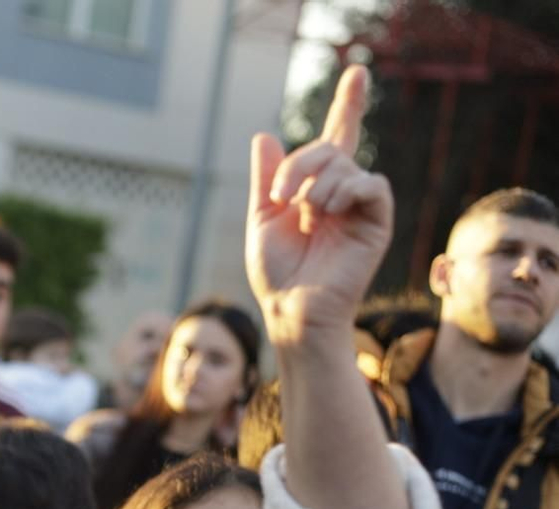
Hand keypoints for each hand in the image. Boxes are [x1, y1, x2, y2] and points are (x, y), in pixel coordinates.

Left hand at [246, 65, 392, 348]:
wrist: (292, 307)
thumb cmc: (277, 272)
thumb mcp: (262, 218)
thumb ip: (267, 179)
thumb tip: (264, 135)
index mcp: (317, 189)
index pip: (336, 138)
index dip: (347, 106)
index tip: (357, 71)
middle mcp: (342, 193)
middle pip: (330, 147)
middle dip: (299, 165)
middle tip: (280, 196)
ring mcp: (361, 207)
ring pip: (346, 164)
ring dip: (315, 185)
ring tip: (307, 216)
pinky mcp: (377, 221)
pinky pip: (370, 185)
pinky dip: (344, 192)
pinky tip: (327, 213)